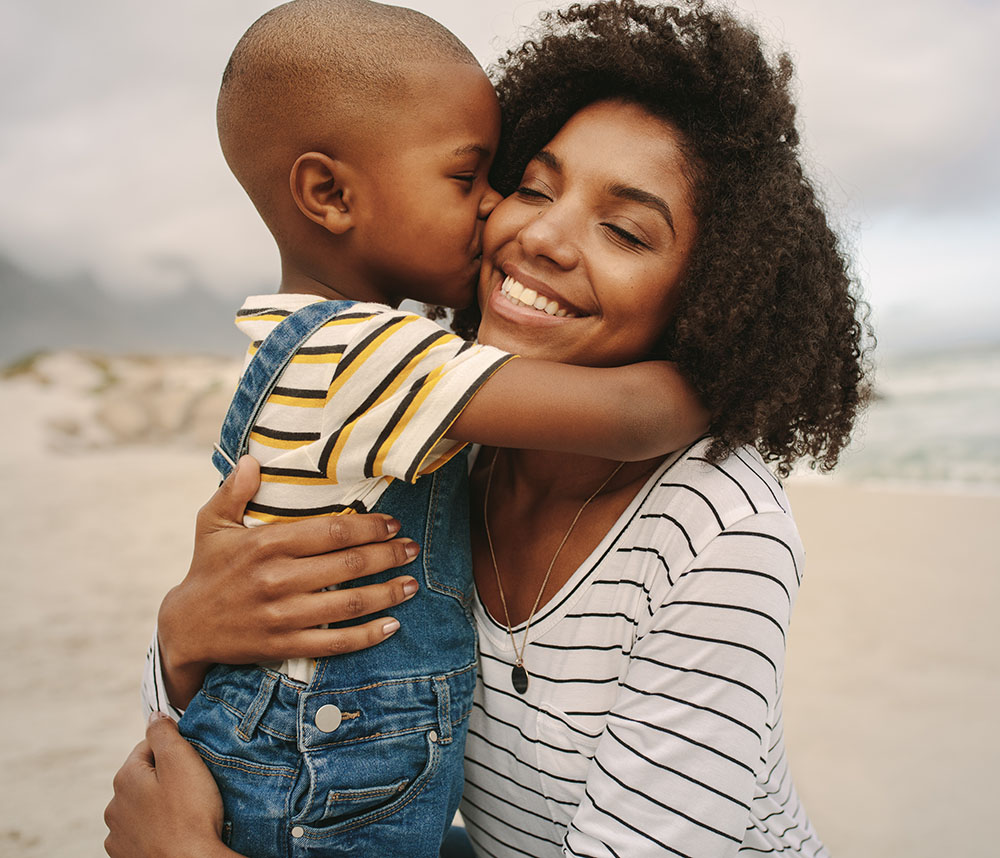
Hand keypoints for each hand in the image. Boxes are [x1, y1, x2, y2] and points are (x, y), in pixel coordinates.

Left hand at [104, 713, 236, 857]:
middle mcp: (114, 806)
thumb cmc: (190, 814)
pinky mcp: (125, 856)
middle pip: (143, 777)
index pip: (147, 746)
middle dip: (164, 779)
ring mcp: (118, 835)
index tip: (191, 765)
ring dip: (158, 805)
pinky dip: (154, 829)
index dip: (173, 751)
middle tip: (192, 789)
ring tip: (184, 814)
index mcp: (125, 778)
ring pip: (141, 806)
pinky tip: (173, 832)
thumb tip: (154, 715)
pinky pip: (140, 832)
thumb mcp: (182, 761)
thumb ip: (164, 733)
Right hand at [158, 456, 420, 706]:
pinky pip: (334, 642)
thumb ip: (234, 490)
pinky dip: (367, 635)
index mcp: (265, 544)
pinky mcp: (283, 646)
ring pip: (348, 603)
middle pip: (348, 565)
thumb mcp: (212, 523)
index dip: (369, 527)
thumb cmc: (207, 568)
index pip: (331, 532)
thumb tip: (253, 459)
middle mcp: (277, 579)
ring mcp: (282, 615)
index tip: (393, 524)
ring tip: (412, 585)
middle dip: (388, 556)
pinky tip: (391, 625)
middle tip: (412, 549)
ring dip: (386, 593)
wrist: (185, 627)